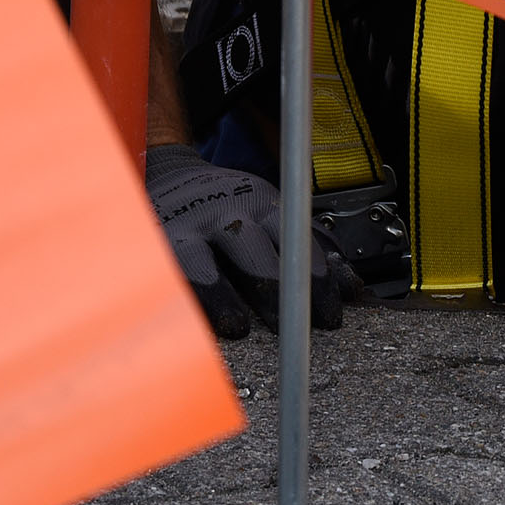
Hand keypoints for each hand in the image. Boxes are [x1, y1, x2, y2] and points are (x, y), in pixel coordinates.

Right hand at [145, 146, 347, 336]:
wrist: (166, 174)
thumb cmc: (227, 208)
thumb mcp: (270, 215)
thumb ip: (309, 250)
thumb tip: (352, 289)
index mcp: (262, 203)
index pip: (297, 242)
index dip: (316, 283)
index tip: (329, 317)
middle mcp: (224, 212)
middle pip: (253, 252)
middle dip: (276, 292)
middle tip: (293, 329)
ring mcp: (185, 227)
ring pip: (201, 263)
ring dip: (222, 296)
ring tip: (236, 326)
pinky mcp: (153, 246)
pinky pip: (166, 276)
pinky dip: (178, 301)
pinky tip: (186, 324)